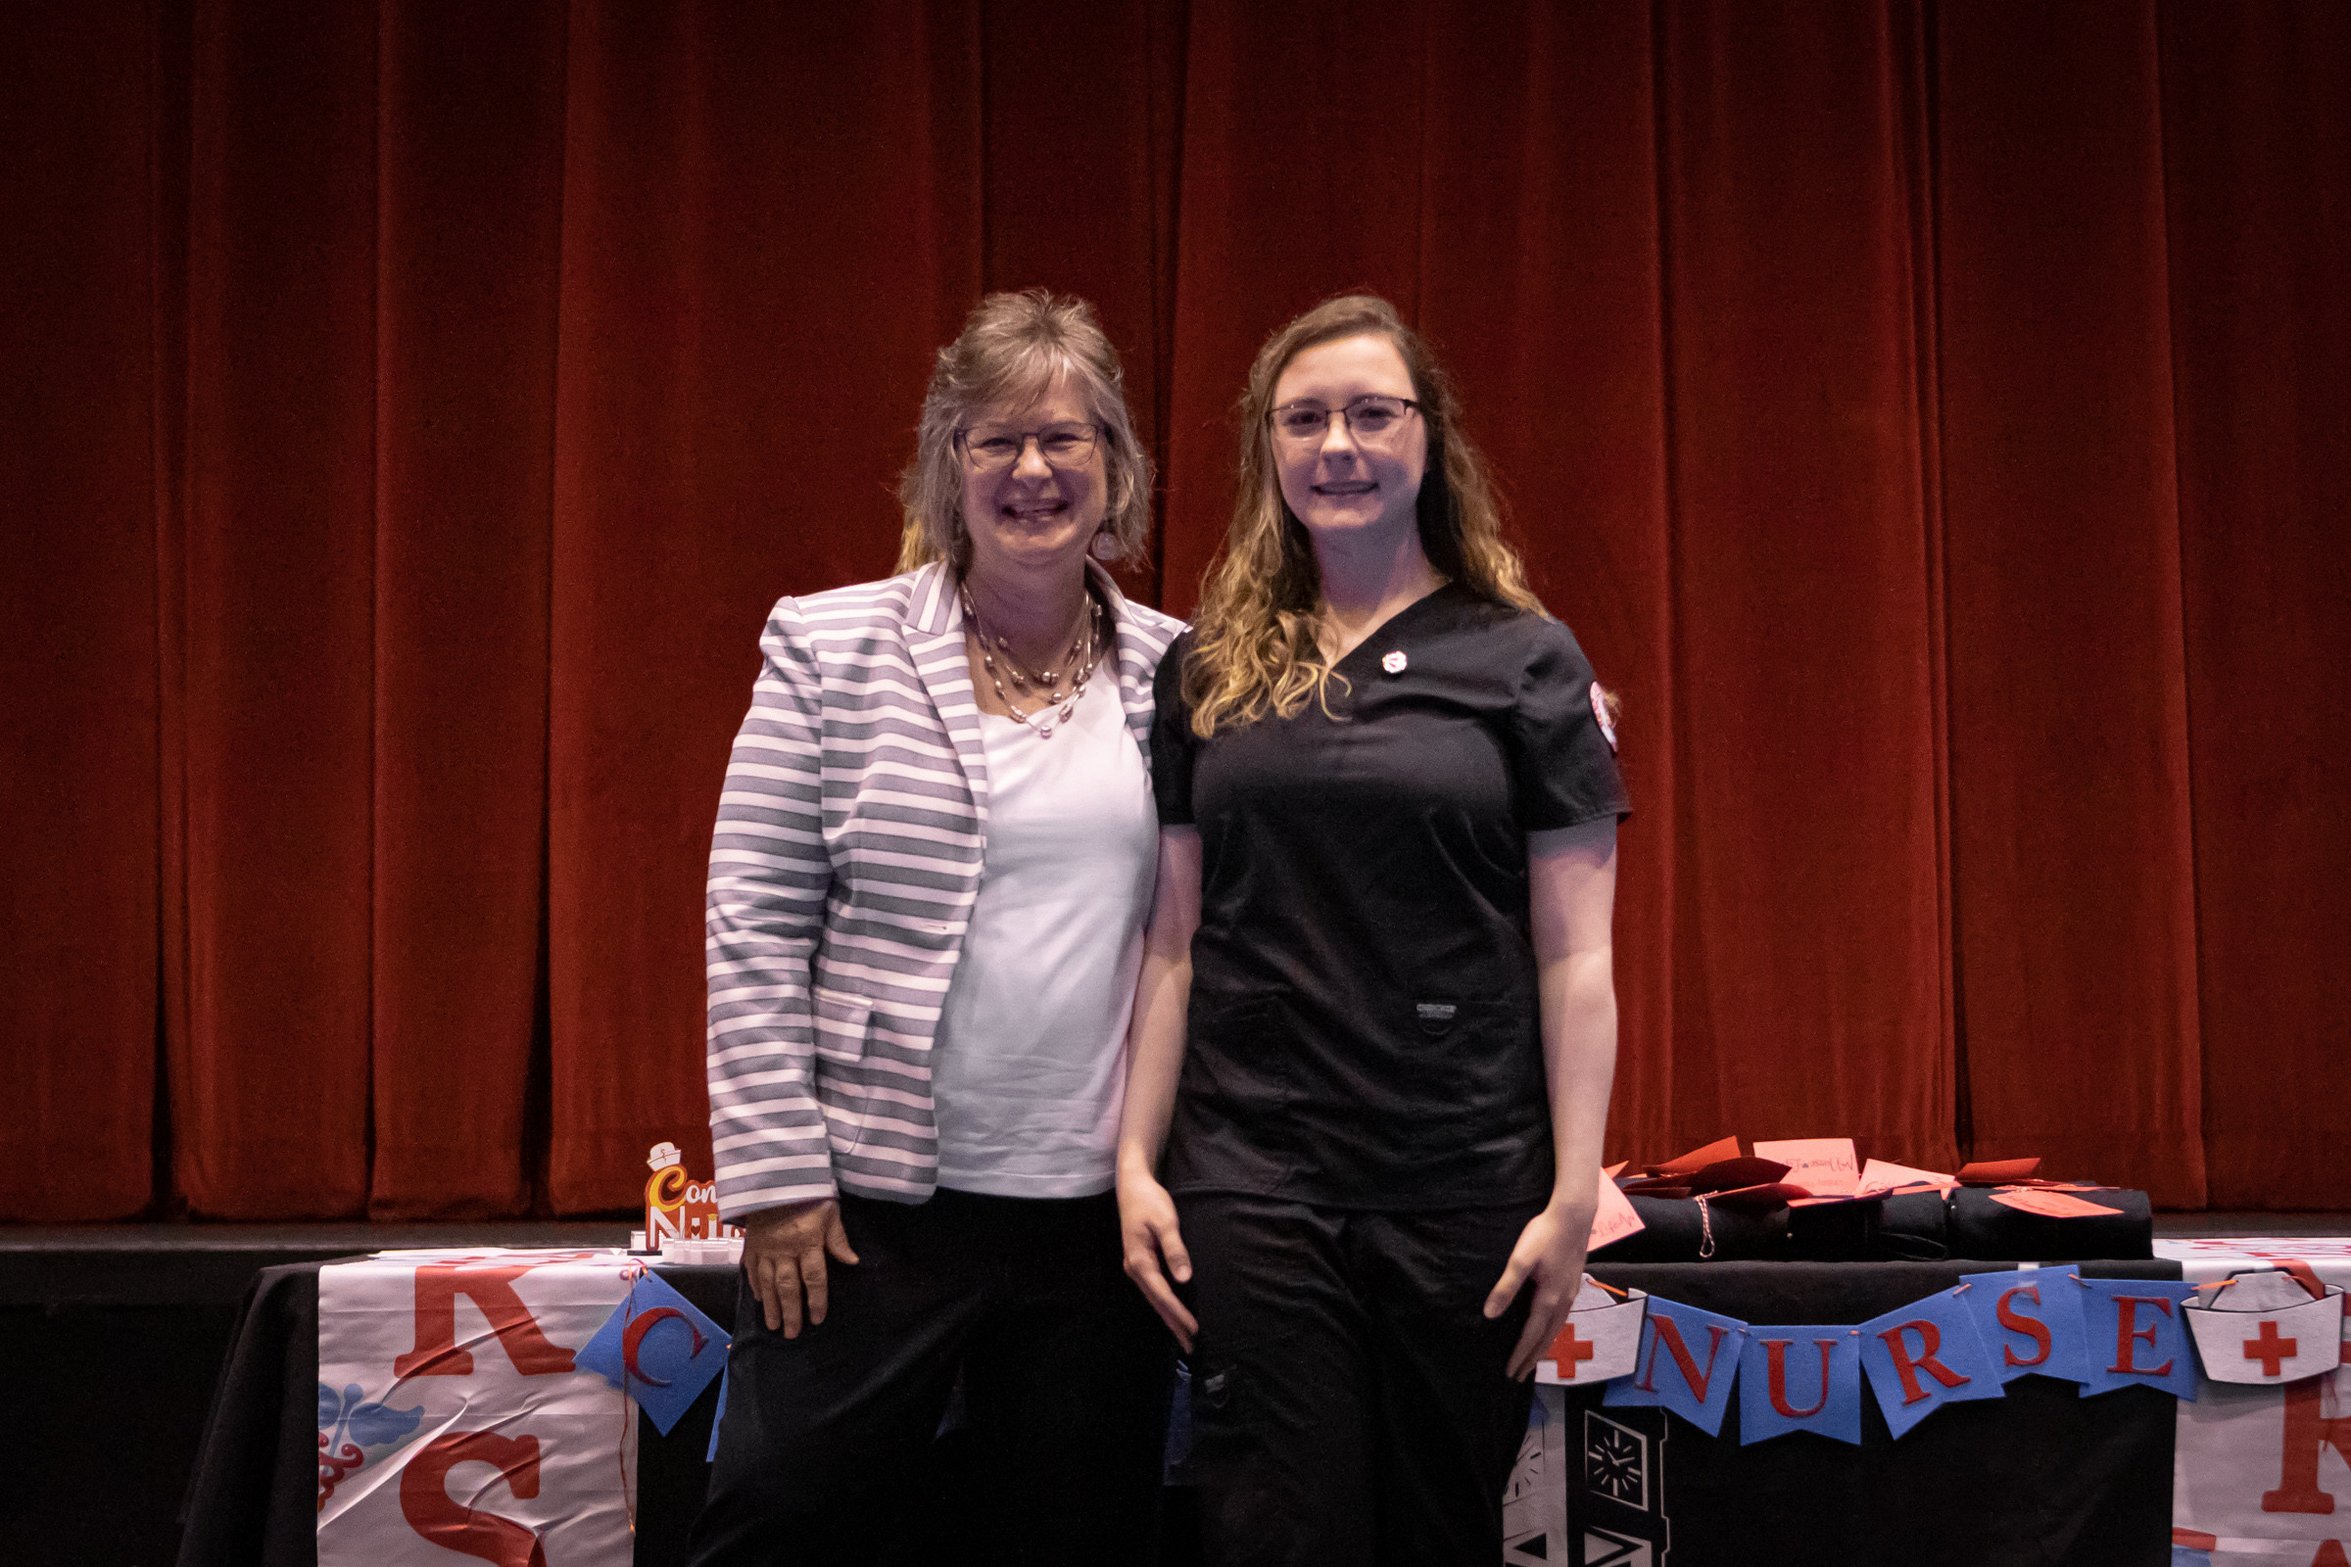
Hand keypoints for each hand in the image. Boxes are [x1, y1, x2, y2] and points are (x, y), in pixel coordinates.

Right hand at [741, 1197, 858, 1337]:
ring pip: (768, 1283)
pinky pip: (751, 1269)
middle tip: (793, 1334)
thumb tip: (852, 1262)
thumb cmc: (808, 1192)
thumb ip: (838, 1238)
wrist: (773, 1175)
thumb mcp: (829, 1210)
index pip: (814, 1277)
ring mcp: (764, 1248)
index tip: (818, 1319)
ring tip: (774, 1326)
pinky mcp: (750, 1244)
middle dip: (792, 1312)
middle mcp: (785, 1249)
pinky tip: (759, 1300)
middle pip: (788, 1286)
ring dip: (772, 1306)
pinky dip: (755, 1286)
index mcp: (808, 1241)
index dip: (817, 1300)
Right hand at [1117, 1164, 1197, 1349]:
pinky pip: (1154, 1289)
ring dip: (1169, 1317)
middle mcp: (1134, 1268)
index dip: (1178, 1314)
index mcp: (1139, 1261)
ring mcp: (1135, 1267)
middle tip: (1190, 1347)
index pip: (1162, 1294)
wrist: (1132, 1186)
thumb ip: (1175, 1249)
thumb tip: (1184, 1279)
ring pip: (1154, 1298)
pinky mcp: (1140, 1262)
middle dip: (1174, 1324)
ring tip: (1184, 1336)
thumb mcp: (1166, 1221)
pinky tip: (1174, 1311)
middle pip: (1156, 1302)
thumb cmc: (1150, 1201)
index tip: (1193, 1330)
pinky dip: (1165, 1304)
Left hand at [1484, 1199, 1595, 1379]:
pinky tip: (1548, 1329)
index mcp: (1549, 1299)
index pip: (1531, 1335)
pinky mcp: (1573, 1285)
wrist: (1574, 1216)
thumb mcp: (1521, 1259)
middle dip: (1532, 1358)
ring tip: (1533, 1360)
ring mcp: (1571, 1294)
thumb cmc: (1545, 1234)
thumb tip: (1490, 1314)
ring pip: (1556, 1329)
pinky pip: (1562, 1318)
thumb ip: (1506, 1287)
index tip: (1510, 1372)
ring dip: (1543, 1347)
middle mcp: (1563, 1301)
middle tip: (1520, 1376)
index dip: (1520, 1355)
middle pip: (1546, 1338)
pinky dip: (1552, 1332)